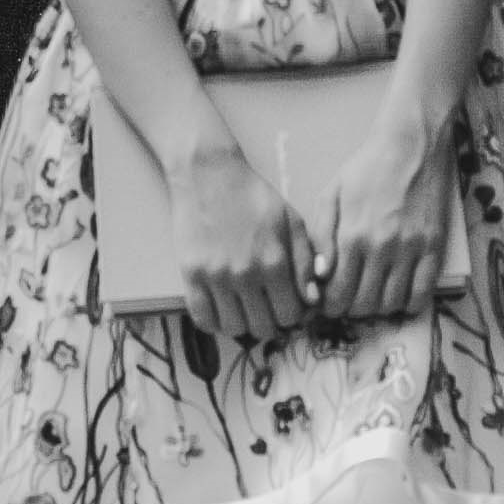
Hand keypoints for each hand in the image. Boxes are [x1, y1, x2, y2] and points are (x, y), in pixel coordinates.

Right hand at [167, 136, 323, 343]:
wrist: (209, 175)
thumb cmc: (253, 196)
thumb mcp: (291, 222)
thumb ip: (306, 262)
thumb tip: (313, 300)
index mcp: (275, 262)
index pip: (291, 314)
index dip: (294, 315)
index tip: (288, 306)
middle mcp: (245, 274)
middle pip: (263, 327)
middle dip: (270, 322)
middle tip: (267, 308)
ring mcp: (215, 277)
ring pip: (234, 328)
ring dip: (243, 324)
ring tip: (245, 308)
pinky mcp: (191, 275)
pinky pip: (203, 318)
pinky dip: (215, 322)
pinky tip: (222, 309)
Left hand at [305, 119, 453, 325]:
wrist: (412, 144)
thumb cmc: (367, 167)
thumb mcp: (331, 193)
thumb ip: (321, 235)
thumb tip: (320, 275)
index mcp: (352, 236)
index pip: (337, 293)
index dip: (330, 307)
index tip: (330, 304)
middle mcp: (381, 248)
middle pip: (363, 304)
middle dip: (352, 310)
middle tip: (350, 302)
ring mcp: (410, 249)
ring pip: (391, 303)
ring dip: (379, 308)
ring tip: (373, 297)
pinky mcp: (435, 247)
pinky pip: (422, 293)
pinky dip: (409, 305)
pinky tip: (401, 298)